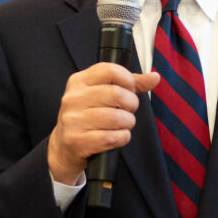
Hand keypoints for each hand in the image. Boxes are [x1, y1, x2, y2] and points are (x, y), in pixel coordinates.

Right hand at [47, 62, 158, 184]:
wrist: (63, 147)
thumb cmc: (87, 117)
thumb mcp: (102, 95)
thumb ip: (128, 85)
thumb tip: (154, 77)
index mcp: (79, 81)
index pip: (110, 70)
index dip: (128, 80)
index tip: (130, 90)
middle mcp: (73, 98)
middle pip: (116, 94)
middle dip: (131, 104)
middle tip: (129, 111)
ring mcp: (73, 120)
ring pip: (116, 117)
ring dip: (128, 123)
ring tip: (124, 125)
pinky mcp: (76, 141)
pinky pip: (111, 137)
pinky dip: (122, 138)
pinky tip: (118, 137)